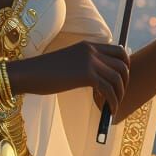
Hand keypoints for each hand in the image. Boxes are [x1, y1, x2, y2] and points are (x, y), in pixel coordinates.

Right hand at [7, 41, 129, 114]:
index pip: (119, 50)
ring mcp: (90, 61)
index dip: (126, 66)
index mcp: (88, 45)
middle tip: (119, 95)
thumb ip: (85, 65)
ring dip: (119, 94)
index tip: (121, 81)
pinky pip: (109, 90)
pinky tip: (108, 110)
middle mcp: (92, 50)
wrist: (29, 73)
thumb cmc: (45, 73)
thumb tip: (100, 80)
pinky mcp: (86, 75)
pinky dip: (113, 102)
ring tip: (113, 106)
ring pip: (118, 78)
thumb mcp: (69, 63)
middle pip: (123, 64)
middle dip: (125, 82)